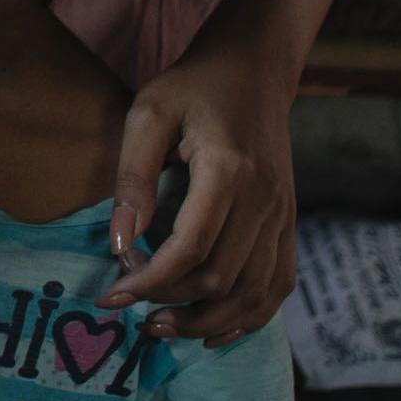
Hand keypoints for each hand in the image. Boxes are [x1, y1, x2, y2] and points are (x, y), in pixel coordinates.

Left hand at [104, 37, 299, 342]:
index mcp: (230, 171)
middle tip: (129, 308)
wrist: (253, 70)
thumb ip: (132, 178)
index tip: (111, 296)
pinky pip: (278, 285)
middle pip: (221, 278)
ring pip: (253, 293)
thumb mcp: (147, 114)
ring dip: (207, 321)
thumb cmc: (192, 88)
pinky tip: (212, 330)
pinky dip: (249, 317)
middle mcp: (265, 200)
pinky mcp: (289, 223)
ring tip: (162, 327)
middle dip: (171, 303)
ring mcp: (283, 215)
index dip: (149, 281)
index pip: (190, 248)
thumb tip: (119, 244)